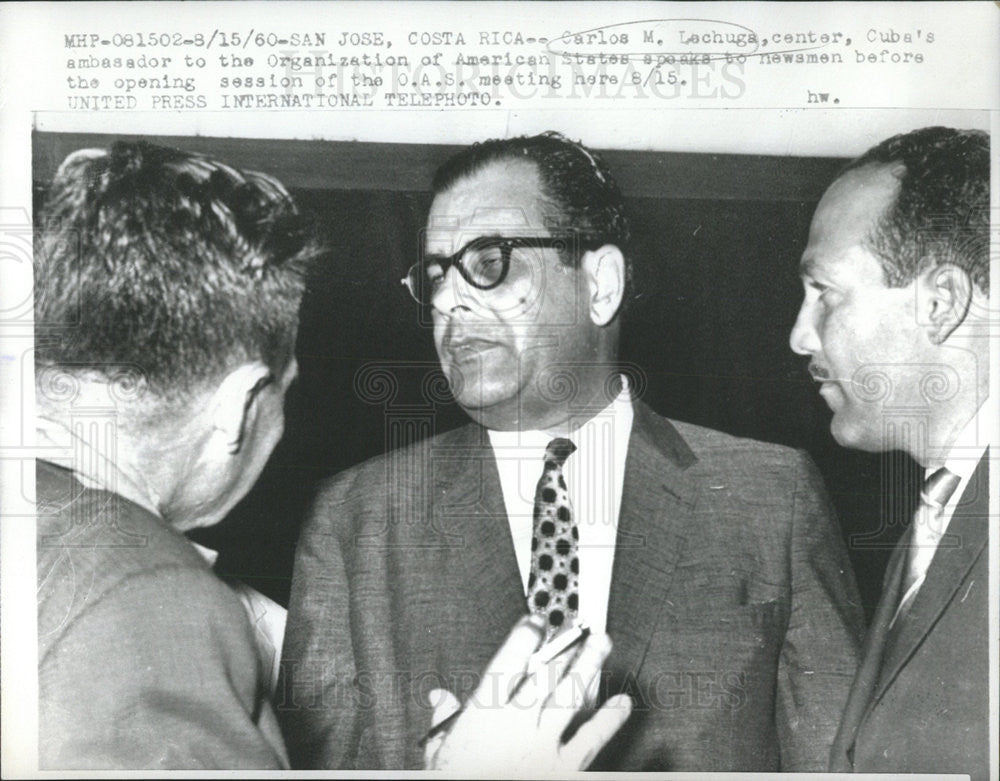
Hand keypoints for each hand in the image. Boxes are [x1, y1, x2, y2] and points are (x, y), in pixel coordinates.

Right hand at [423, 615, 631, 771]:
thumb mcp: (440, 753)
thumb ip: (444, 721)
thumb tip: (439, 698)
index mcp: (483, 717)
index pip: (506, 664)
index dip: (523, 637)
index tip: (536, 620)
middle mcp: (516, 726)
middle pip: (545, 674)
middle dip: (563, 646)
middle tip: (578, 626)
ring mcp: (543, 747)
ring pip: (570, 697)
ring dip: (589, 666)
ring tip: (601, 644)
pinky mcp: (565, 769)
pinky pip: (592, 740)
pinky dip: (610, 720)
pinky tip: (622, 704)